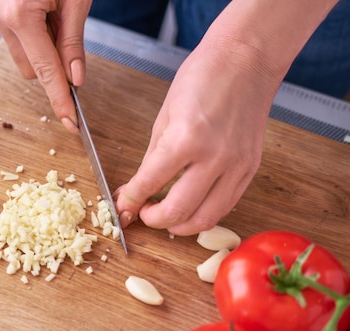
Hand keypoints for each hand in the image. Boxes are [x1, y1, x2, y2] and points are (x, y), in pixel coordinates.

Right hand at [0, 0, 92, 131]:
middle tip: (71, 31)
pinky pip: (20, 40)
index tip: (70, 120)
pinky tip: (45, 13)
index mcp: (21, 14)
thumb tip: (75, 79)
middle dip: (54, 64)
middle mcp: (2, 17)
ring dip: (45, 49)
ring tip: (56, 13)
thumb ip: (72, 42)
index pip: (45, 69)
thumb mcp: (76, 1)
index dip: (60, 97)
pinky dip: (37, 37)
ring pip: (25, 58)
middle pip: (32, 69)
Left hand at [115, 42, 274, 235]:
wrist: (246, 60)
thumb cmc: (202, 78)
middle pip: (177, 213)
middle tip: (143, 213)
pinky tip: (191, 207)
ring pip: (205, 219)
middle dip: (152, 220)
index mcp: (185, 139)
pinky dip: (204, 214)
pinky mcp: (250, 169)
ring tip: (166, 216)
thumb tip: (135, 189)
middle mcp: (213, 158)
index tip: (123, 206)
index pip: (149, 184)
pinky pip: (226, 206)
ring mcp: (236, 166)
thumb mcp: (164, 116)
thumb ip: (151, 159)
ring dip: (179, 226)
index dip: (130, 201)